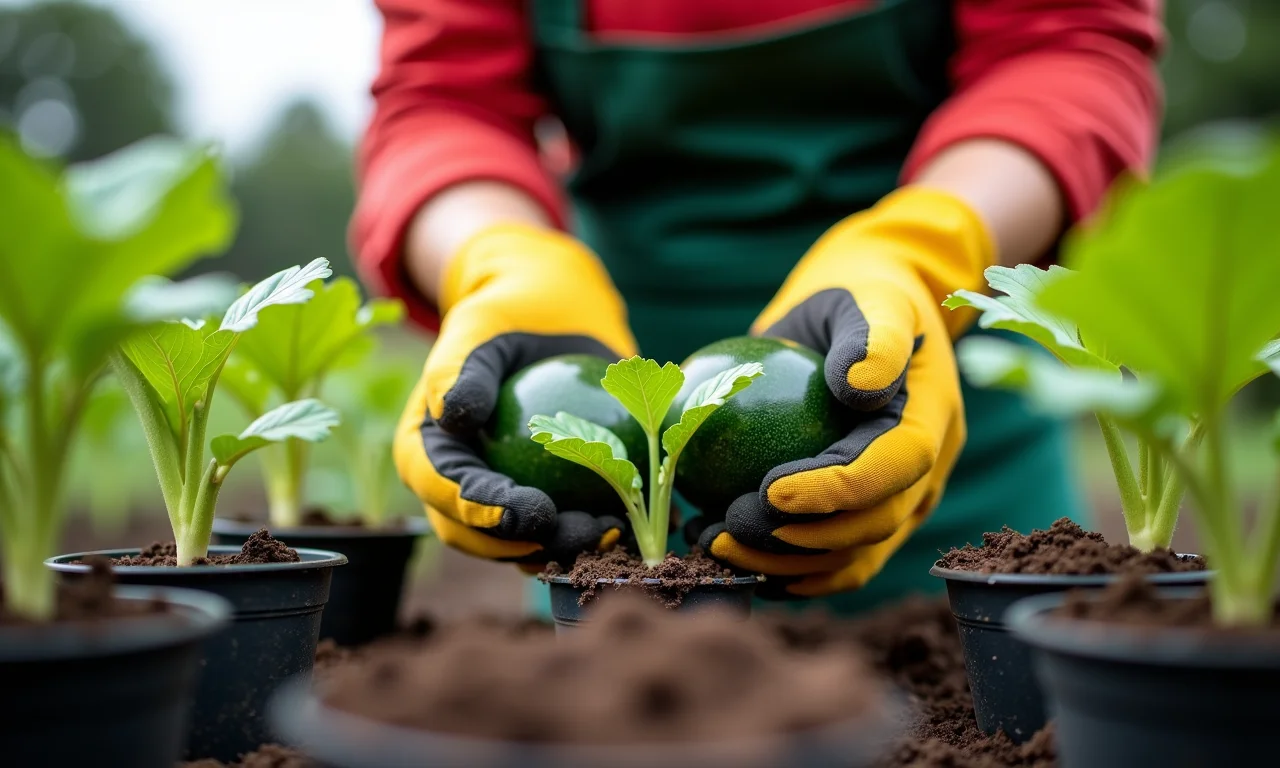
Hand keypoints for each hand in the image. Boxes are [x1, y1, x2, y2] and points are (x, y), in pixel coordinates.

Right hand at [395, 224, 637, 565]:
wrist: (547, 324)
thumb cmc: (504, 321)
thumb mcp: (478, 329)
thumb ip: (459, 371)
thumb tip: (452, 416)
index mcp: (426, 455)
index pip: (444, 490)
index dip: (482, 509)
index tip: (527, 512)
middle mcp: (456, 492)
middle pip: (482, 537)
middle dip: (529, 545)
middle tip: (579, 530)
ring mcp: (500, 506)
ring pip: (525, 547)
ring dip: (568, 550)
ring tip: (612, 532)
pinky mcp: (543, 506)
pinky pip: (565, 531)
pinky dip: (597, 536)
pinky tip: (638, 526)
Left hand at [698, 187, 993, 596]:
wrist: (869, 313)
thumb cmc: (861, 297)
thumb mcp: (872, 297)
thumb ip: (872, 336)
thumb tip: (857, 386)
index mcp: (932, 419)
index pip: (894, 467)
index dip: (837, 489)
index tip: (770, 490)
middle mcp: (925, 472)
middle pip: (873, 526)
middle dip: (802, 541)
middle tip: (727, 529)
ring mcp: (899, 501)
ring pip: (852, 557)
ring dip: (785, 566)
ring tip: (716, 547)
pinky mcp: (866, 516)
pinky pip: (834, 559)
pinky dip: (788, 571)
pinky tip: (734, 563)